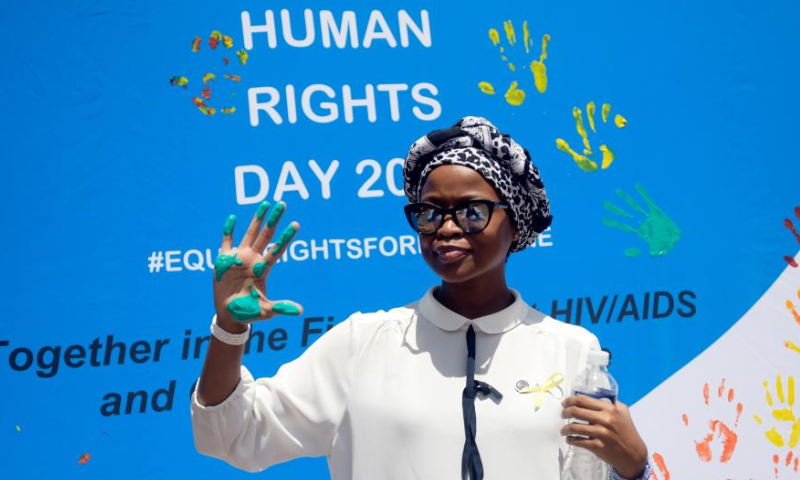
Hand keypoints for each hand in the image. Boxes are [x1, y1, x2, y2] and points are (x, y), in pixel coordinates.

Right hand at [212, 201, 302, 328]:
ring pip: (250, 234)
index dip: (285, 238)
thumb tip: (300, 311)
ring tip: (266, 203)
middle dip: (273, 220)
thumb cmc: (249, 312)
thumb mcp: (265, 311)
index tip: (296, 224)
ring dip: (257, 219)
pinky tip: (233, 218)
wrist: (229, 314)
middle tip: (283, 203)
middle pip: (266, 236)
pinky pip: (226, 241)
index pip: (276, 250)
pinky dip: (228, 230)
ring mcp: (239, 258)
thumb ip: (280, 307)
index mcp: (262, 270)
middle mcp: (253, 260)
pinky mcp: (224, 260)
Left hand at [560, 395, 648, 478]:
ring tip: (564, 430)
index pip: (583, 400)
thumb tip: (597, 396)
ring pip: (574, 427)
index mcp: (609, 409)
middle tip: (563, 415)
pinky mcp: (597, 446)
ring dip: (565, 428)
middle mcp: (604, 419)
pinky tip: (570, 439)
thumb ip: (612, 402)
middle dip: (565, 412)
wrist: (633, 454)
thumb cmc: (628, 432)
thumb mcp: (623, 412)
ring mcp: (600, 433)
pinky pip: (578, 441)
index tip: (565, 403)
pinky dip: (571, 440)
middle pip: (576, 411)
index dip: (570, 400)